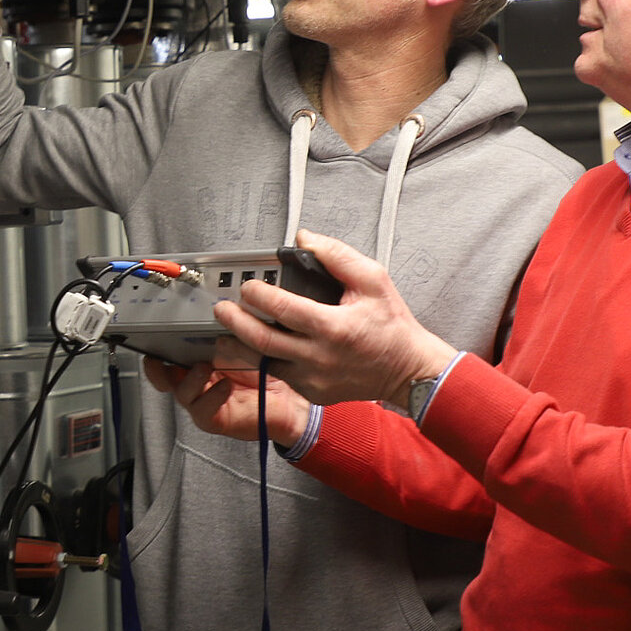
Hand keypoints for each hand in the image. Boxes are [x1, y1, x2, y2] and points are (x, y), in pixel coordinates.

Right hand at [139, 339, 311, 445]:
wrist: (289, 398)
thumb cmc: (266, 370)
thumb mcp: (243, 345)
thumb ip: (224, 334)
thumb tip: (214, 314)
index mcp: (197, 361)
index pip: (167, 356)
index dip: (155, 349)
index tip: (152, 338)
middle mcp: (195, 382)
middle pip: (163, 376)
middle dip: (159, 368)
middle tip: (166, 357)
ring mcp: (202, 401)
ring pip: (181, 393)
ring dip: (191, 379)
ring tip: (205, 367)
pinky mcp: (213, 418)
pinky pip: (201, 411)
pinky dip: (211, 397)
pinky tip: (225, 386)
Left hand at [209, 229, 456, 406]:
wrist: (408, 371)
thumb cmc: (392, 325)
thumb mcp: (373, 280)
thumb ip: (337, 256)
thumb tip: (304, 238)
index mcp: (333, 327)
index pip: (282, 308)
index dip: (258, 294)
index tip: (248, 285)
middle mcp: (319, 357)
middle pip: (262, 340)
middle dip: (235, 321)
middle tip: (222, 308)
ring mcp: (313, 379)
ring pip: (265, 361)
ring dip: (244, 343)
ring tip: (232, 326)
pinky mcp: (312, 392)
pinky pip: (281, 374)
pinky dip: (268, 358)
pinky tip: (261, 343)